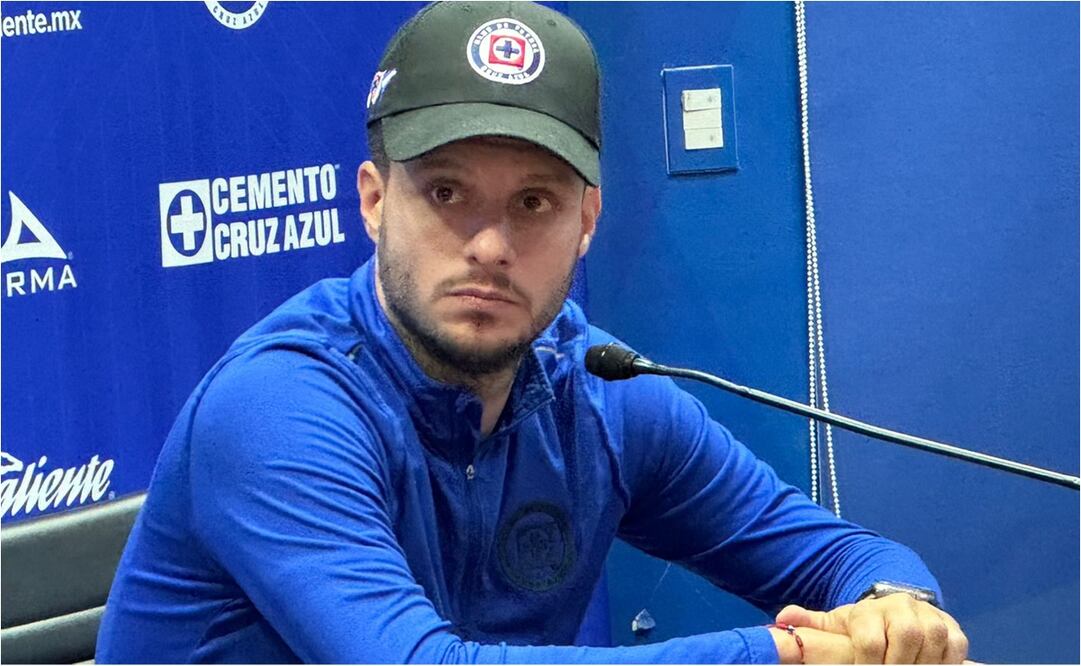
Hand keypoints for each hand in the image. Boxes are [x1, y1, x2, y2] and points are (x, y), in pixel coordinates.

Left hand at [775, 593, 968, 663]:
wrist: (898, 611)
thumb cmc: (864, 627)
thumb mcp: (838, 625)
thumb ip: (813, 625)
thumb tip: (782, 618)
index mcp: (870, 611)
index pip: (870, 640)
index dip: (866, 663)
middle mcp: (901, 607)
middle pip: (906, 638)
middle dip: (897, 663)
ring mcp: (929, 617)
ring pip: (933, 643)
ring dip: (921, 664)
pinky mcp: (953, 627)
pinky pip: (956, 647)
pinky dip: (946, 662)